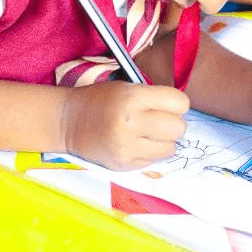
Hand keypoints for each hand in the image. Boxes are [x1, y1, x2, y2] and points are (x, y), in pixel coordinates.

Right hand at [62, 81, 189, 169]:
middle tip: (159, 121)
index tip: (168, 105)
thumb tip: (183, 113)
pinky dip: (149, 153)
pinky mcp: (123, 164)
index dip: (177, 104)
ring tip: (147, 134)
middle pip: (178, 128)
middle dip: (173, 124)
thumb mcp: (126, 88)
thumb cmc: (100, 100)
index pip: (179, 102)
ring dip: (163, 141)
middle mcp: (131, 123)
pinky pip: (153, 161)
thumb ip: (154, 98)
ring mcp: (127, 147)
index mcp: (132, 97)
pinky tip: (134, 143)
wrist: (68, 122)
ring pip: (170, 148)